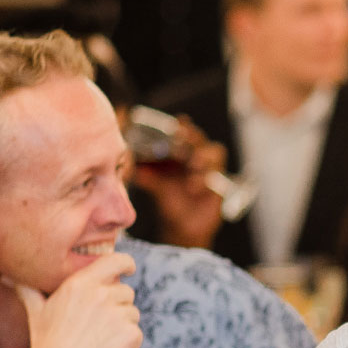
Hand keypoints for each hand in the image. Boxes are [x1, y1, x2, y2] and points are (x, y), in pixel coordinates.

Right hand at [12, 251, 142, 347]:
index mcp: (80, 284)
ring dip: (121, 325)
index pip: (115, 261)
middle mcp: (101, 295)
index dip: (125, 264)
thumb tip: (11, 278)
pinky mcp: (131, 335)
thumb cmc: (45, 346)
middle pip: (126, 291)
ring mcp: (118, 314)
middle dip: (117, 305)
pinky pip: (136, 332)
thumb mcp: (35, 313)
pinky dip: (126, 343)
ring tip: (97, 341)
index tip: (128, 269)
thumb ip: (29, 290)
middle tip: (96, 327)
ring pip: (132, 313)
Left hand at [131, 117, 225, 249]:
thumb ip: (147, 177)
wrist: (183, 227)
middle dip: (194, 137)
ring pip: (215, 153)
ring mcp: (209, 171)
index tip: (179, 120)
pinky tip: (194, 188)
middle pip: (201, 139)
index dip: (184, 126)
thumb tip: (129, 169)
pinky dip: (205, 179)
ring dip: (203, 156)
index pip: (186, 135)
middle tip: (184, 136)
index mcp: (182, 155)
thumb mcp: (157, 187)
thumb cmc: (171, 202)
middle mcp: (197, 160)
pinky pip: (218, 176)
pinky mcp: (218, 185)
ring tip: (194, 165)